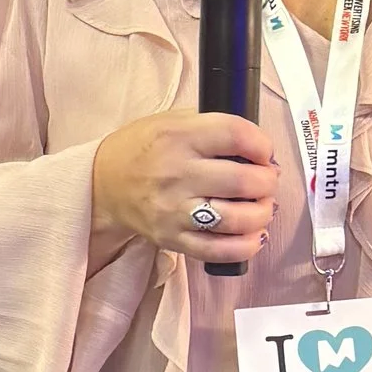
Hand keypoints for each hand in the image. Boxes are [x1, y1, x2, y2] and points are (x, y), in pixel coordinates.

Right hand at [90, 111, 280, 269]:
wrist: (103, 183)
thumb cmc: (144, 148)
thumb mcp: (174, 120)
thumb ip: (214, 126)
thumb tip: (259, 148)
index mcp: (178, 137)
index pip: (236, 135)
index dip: (262, 145)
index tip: (264, 152)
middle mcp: (176, 174)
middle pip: (244, 181)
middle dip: (268, 182)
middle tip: (265, 181)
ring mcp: (174, 211)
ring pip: (237, 219)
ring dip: (261, 214)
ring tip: (260, 207)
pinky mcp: (172, 239)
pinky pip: (219, 250)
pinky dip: (245, 246)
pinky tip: (252, 235)